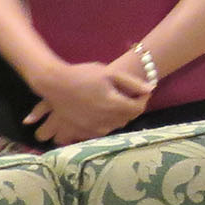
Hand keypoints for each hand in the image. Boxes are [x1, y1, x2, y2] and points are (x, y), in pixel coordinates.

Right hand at [26, 59, 149, 144]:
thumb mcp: (110, 73)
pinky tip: (102, 113)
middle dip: (131, 108)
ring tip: (115, 104)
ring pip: (115, 126)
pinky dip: (106, 123)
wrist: (54, 82)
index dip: (143, 100)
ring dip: (120, 117)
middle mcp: (104, 120)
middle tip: (129, 96)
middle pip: (128, 118)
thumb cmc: (82, 74)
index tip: (141, 93)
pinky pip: (101, 131)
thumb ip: (132, 83)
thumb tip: (151, 89)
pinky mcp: (81, 131)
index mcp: (113, 105)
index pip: (138, 108)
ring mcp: (91, 127)